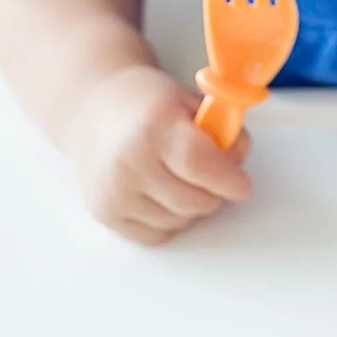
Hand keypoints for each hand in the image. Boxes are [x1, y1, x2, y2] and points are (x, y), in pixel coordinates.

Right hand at [61, 66, 252, 243]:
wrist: (94, 113)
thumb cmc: (147, 105)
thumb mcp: (190, 101)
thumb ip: (223, 129)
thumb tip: (237, 164)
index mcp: (155, 126)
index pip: (198, 163)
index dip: (228, 179)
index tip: (242, 185)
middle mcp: (129, 162)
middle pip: (193, 201)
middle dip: (215, 193)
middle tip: (213, 176)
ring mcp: (114, 192)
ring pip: (178, 222)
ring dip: (191, 207)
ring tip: (181, 178)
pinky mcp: (105, 214)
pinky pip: (156, 234)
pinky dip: (168, 220)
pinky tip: (161, 193)